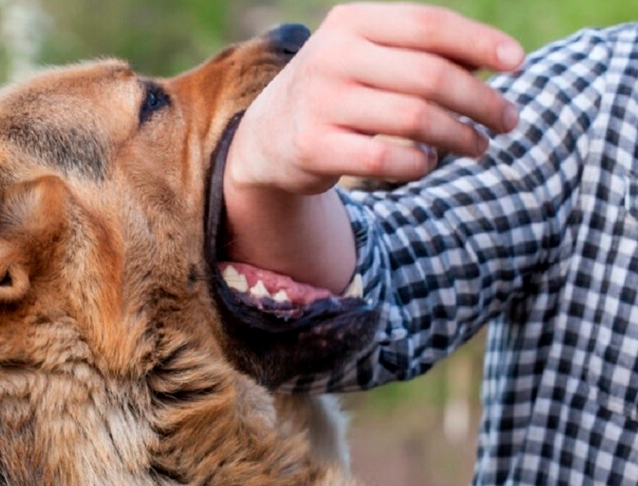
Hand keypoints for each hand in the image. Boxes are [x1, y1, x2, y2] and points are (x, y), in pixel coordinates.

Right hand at [224, 3, 524, 291]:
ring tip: (479, 147)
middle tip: (509, 121)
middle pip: (430, 76)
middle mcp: (332, 56)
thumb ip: (422, 53)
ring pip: (416, 119)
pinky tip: (429, 162)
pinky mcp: (313, 147)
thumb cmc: (338, 91)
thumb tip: (498, 61)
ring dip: (461, 137)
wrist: (267, 136)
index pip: (428, 25)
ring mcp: (320, 102)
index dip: (480, 42)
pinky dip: (420, 164)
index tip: (518, 64)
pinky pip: (389, 159)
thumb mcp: (369, 57)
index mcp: (351, 22)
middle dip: (481, 101)